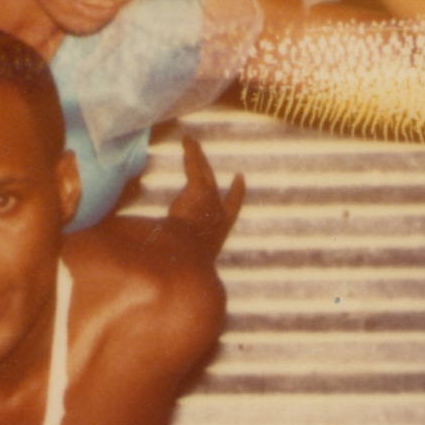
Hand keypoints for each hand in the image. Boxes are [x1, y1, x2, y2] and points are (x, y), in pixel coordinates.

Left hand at [162, 134, 243, 255]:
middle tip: (219, 163)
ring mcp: (208, 198)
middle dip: (215, 174)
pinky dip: (190, 152)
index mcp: (219, 227)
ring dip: (196, 157)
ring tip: (191, 142)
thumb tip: (185, 285)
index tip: (240, 179)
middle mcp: (216, 210)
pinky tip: (187, 139)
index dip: (236, 193)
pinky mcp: (197, 189)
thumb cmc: (189, 264)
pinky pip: (192, 166)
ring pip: (201, 171)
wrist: (187, 257)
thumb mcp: (191, 262)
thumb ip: (187, 264)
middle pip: (215, 186)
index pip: (232, 207)